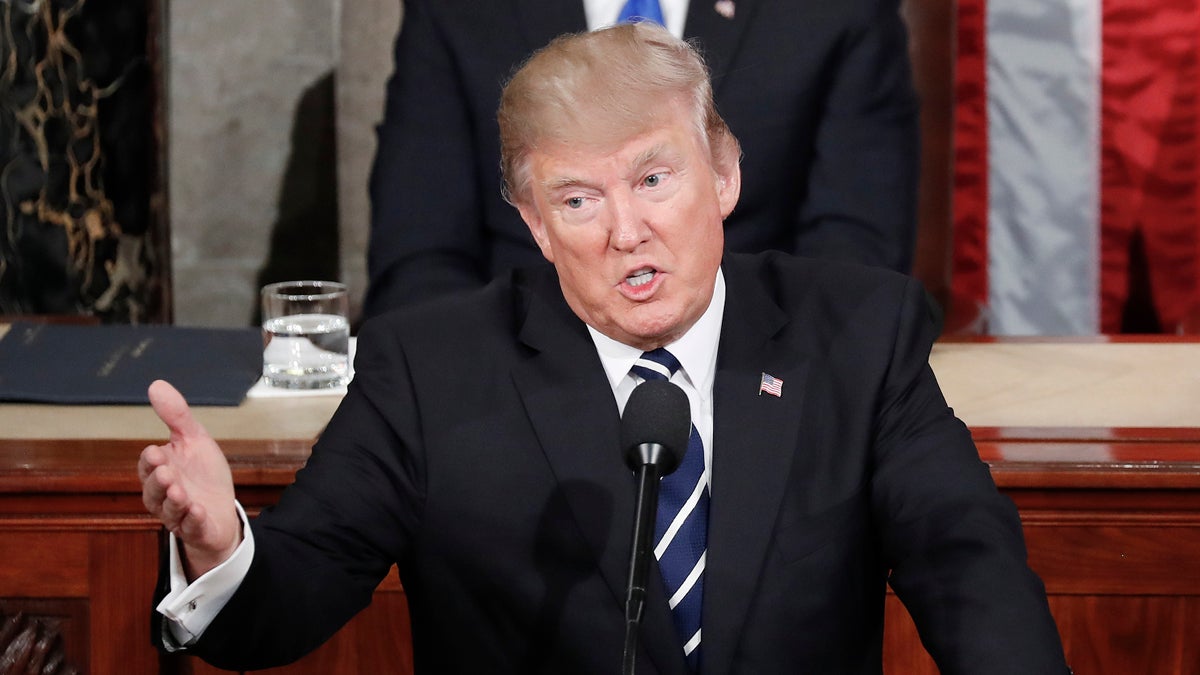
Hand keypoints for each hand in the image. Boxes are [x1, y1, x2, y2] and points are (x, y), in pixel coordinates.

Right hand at [138, 379, 240, 579]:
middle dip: (158, 482)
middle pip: (153, 491)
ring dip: (174, 501)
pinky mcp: (196, 529)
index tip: (156, 452)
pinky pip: (191, 527)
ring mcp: (179, 514)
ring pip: (169, 511)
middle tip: (166, 472)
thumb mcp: (194, 439)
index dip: (151, 460)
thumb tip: (156, 385)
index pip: (149, 465)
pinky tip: (198, 510)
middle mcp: (164, 494)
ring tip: (180, 492)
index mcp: (161, 470)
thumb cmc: (203, 475)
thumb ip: (176, 416)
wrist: (221, 509)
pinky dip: (193, 520)